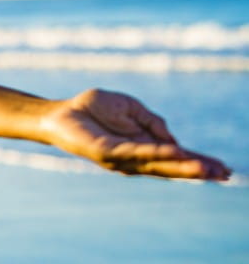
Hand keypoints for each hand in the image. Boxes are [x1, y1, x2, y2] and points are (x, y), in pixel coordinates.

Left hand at [41, 88, 230, 180]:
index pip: (174, 157)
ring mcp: (120, 157)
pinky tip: (172, 152)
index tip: (222, 169)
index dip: (197, 162)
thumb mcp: (131, 108)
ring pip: (156, 163)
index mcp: (141, 147)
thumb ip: (152, 122)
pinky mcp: (105, 152)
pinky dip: (155, 151)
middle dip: (196, 170)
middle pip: (170, 166)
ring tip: (205, 169)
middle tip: (223, 174)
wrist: (61, 111)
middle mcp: (133, 157)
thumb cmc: (93, 109)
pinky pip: (134, 151)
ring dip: (182, 165)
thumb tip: (173, 139)